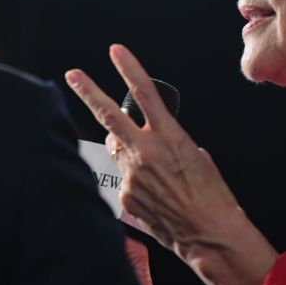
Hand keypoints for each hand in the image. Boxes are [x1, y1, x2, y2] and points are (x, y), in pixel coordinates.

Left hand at [65, 44, 277, 284]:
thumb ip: (168, 142)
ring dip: (127, 149)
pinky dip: (137, 181)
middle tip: (73, 74)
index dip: (129, 68)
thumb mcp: (197, 156)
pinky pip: (125, 179)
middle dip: (89, 92)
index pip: (145, 93)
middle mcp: (146, 152)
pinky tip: (156, 194)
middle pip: (109, 116)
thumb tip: (149, 142)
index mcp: (169, 136)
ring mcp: (132, 175)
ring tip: (153, 167)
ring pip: (119, 150)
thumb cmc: (212, 195)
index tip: (116, 51)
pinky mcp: (126, 197)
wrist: (209, 233)